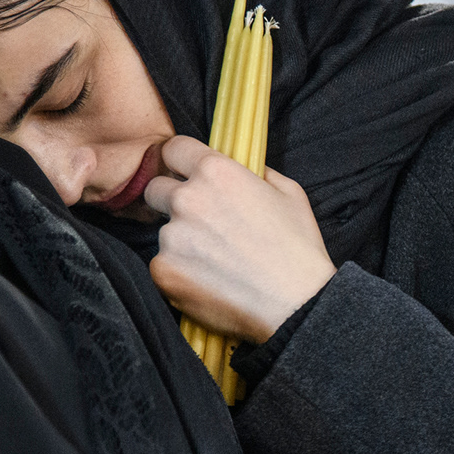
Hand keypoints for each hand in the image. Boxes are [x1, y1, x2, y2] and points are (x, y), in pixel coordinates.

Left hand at [145, 136, 335, 342]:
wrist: (295, 305)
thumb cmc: (298, 250)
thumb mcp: (290, 194)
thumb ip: (258, 172)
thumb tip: (244, 168)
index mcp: (216, 172)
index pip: (173, 149)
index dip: (180, 161)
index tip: (186, 174)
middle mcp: (187, 199)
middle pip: (156, 189)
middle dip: (172, 200)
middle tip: (202, 223)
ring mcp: (171, 237)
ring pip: (164, 232)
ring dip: (181, 242)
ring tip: (216, 262)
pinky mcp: (163, 272)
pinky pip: (162, 265)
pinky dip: (180, 272)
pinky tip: (209, 281)